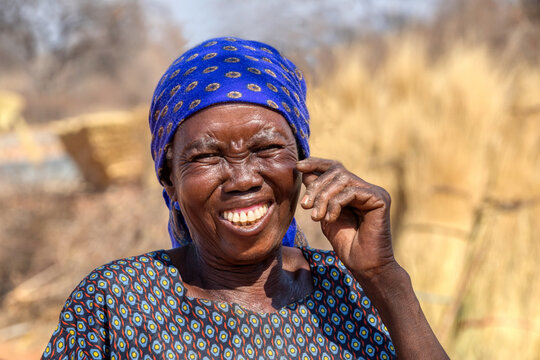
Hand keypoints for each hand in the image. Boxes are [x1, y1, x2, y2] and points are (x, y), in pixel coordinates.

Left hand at [297, 157, 395, 278]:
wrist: (364, 265)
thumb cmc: (346, 244)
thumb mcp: (325, 214)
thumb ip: (318, 194)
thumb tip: (304, 172)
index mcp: (354, 190)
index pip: (335, 168)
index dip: (316, 163)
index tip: (298, 166)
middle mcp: (366, 188)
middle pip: (336, 171)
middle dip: (316, 186)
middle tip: (305, 206)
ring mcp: (374, 192)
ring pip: (342, 179)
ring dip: (323, 197)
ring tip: (316, 216)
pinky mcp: (380, 199)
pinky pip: (351, 192)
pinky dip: (336, 204)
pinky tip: (329, 219)